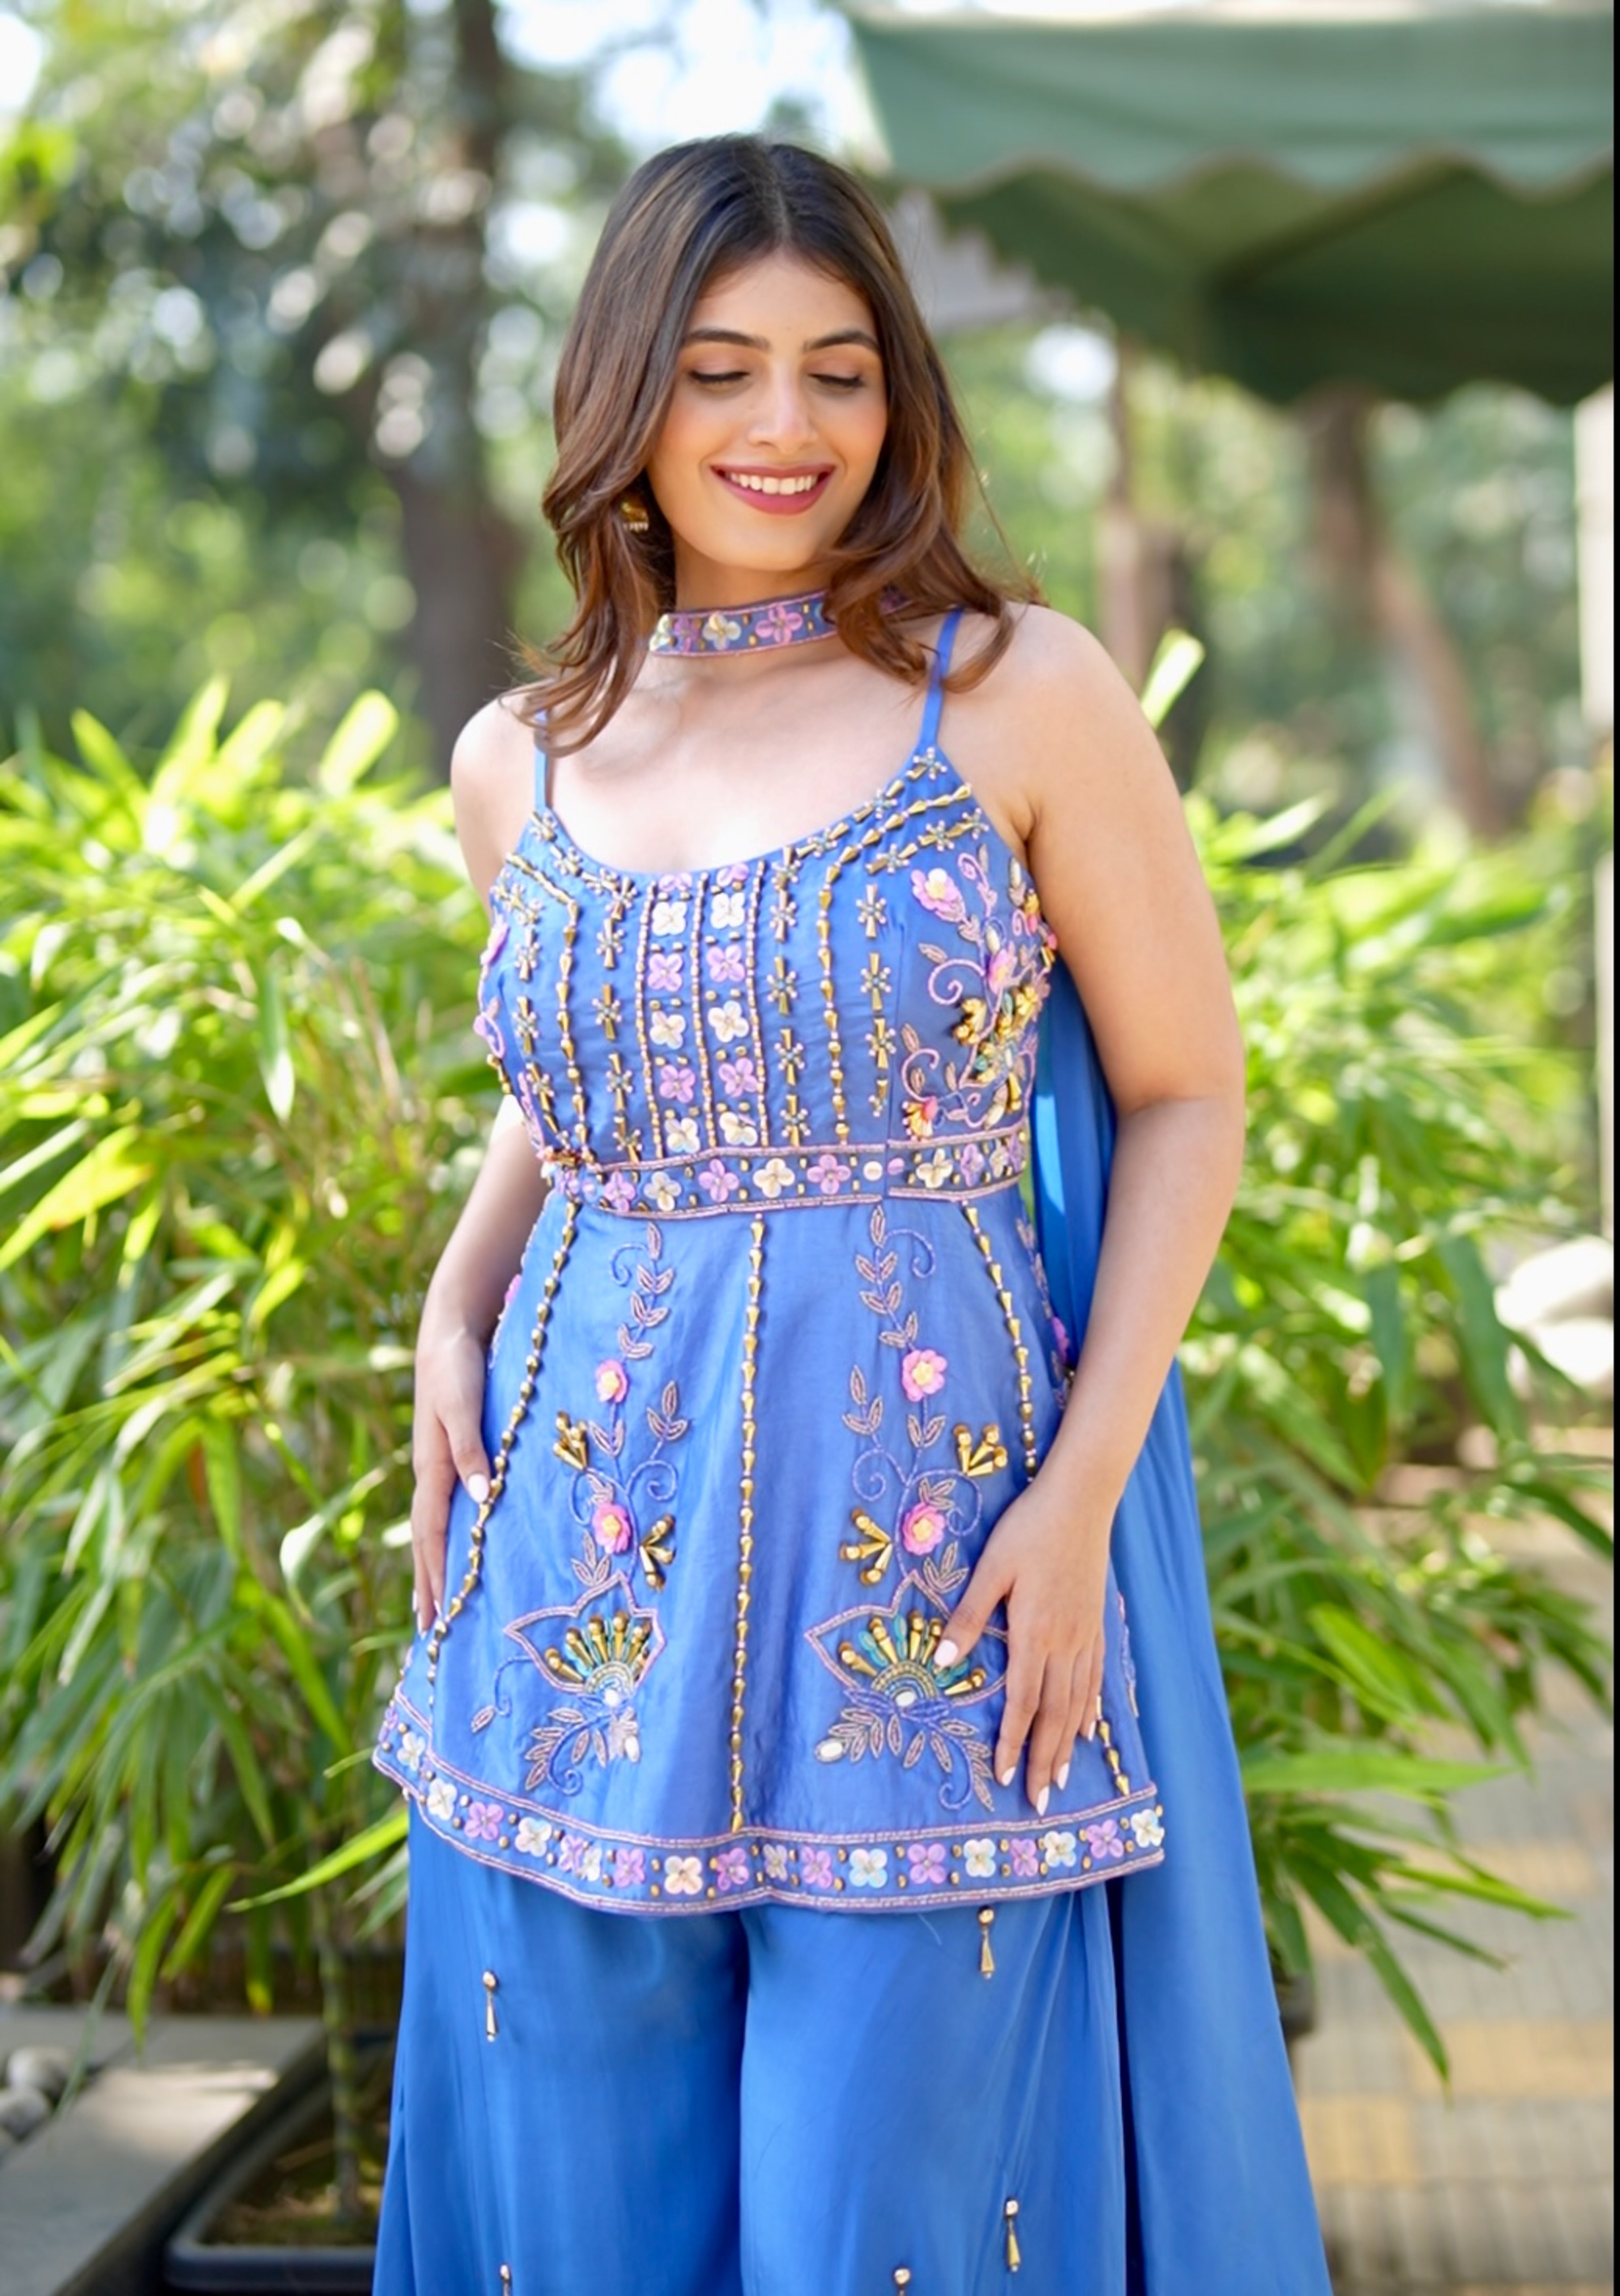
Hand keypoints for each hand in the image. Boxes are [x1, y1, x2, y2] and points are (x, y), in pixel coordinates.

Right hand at [409, 1326, 491, 1634]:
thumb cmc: (458, 1366)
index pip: (433, 1533)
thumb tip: (480, 1499)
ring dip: (429, 1567)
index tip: (438, 1617)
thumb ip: (471, 1450)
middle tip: (428, 1631)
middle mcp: (430, 1472)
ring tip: (430, 1604)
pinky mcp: (445, 1454)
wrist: (449, 1331)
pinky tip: (447, 1548)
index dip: (437, 1574)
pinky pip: (439, 1508)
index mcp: (432, 1466)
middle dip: (427, 1585)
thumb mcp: (464, 1405)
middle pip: (424, 1540)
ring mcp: (435, 1464)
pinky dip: (439, 1538)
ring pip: (428, 1527)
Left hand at [937, 1477, 1110, 1814]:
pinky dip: (1090, 1709)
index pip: (1022, 1702)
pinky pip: (1094, 1678)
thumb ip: (969, 1615)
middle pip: (1053, 1714)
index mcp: (1033, 1633)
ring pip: (1077, 1702)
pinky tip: (1088, 1729)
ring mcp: (1084, 1634)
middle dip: (1043, 1760)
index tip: (1004, 1778)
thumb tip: (944, 1662)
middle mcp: (1064, 1642)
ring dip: (1067, 1744)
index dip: (1012, 1742)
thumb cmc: (1028, 1529)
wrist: (1081, 1500)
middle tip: (1039, 1802)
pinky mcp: (1095, 1623)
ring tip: (1062, 1779)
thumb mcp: (990, 1567)